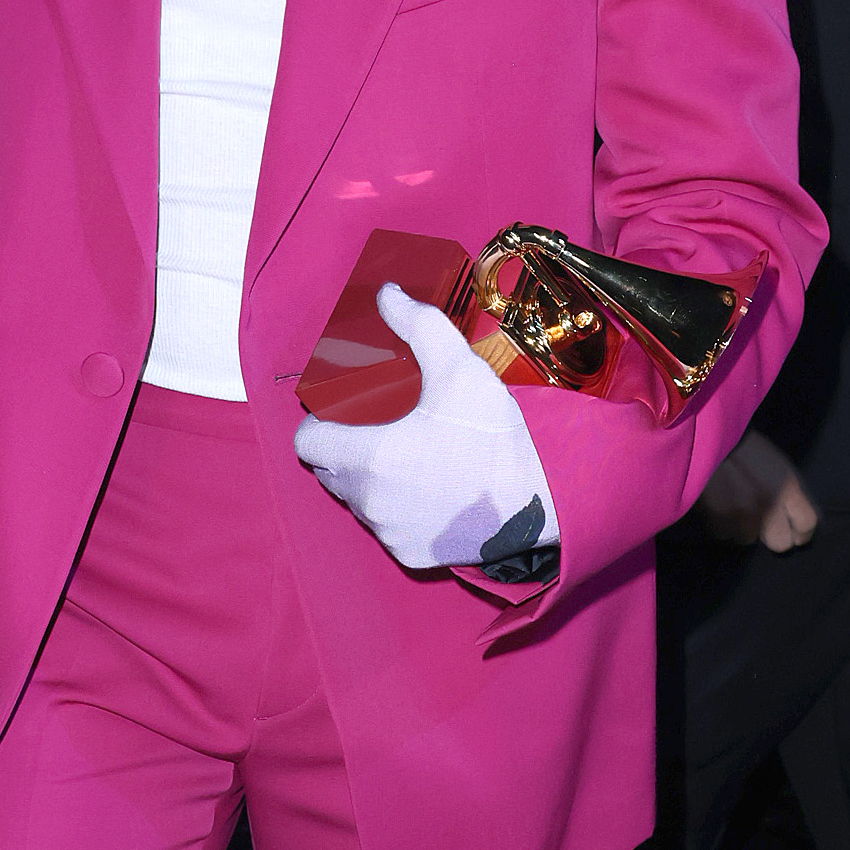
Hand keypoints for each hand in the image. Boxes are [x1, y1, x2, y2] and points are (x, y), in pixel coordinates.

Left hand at [293, 283, 558, 571]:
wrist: (541, 501)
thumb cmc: (495, 437)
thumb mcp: (459, 369)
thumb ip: (418, 326)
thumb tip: (386, 293)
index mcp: (369, 458)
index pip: (308, 445)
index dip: (316, 425)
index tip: (338, 414)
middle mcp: (370, 502)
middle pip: (331, 473)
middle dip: (344, 449)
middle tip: (374, 426)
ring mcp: (390, 534)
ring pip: (359, 502)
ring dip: (369, 481)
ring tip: (401, 456)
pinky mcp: (412, 556)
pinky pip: (388, 529)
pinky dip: (397, 511)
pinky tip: (422, 490)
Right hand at [701, 428, 819, 551]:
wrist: (709, 436)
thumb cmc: (747, 448)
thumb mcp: (779, 466)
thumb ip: (789, 494)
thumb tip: (793, 519)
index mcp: (788, 487)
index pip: (807, 523)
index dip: (803, 534)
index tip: (797, 535)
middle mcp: (769, 504)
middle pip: (781, 543)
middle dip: (774, 536)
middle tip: (766, 526)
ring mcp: (742, 513)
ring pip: (749, 539)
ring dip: (744, 528)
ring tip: (737, 508)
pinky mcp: (718, 517)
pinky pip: (725, 533)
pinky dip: (724, 524)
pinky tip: (722, 505)